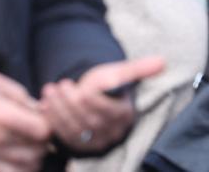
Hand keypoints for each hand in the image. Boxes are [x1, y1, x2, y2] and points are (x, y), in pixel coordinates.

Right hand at [0, 72, 50, 171]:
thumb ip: (22, 96)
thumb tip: (40, 109)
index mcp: (5, 116)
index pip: (43, 131)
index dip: (50, 124)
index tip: (44, 117)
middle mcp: (0, 140)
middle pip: (39, 151)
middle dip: (44, 140)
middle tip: (37, 129)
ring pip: (28, 167)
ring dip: (35, 156)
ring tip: (29, 144)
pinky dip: (20, 169)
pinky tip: (19, 158)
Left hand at [39, 56, 164, 152]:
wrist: (92, 97)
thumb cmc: (107, 85)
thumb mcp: (120, 73)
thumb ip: (140, 68)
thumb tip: (163, 61)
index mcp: (124, 116)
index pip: (106, 111)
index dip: (89, 98)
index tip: (75, 84)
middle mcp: (112, 133)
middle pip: (88, 120)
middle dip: (70, 102)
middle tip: (57, 85)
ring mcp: (95, 143)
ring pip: (75, 129)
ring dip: (58, 110)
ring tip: (49, 92)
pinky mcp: (79, 147)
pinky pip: (64, 137)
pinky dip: (52, 120)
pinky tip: (45, 105)